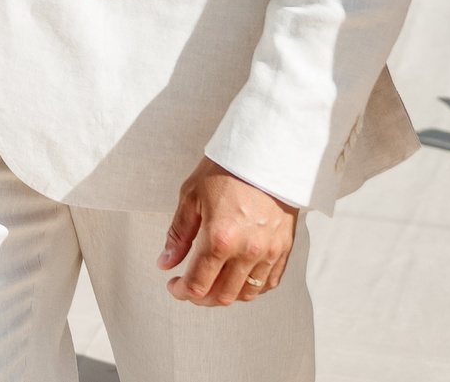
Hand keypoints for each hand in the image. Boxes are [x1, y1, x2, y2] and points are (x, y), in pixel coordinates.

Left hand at [160, 158, 298, 306]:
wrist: (265, 152)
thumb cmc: (225, 169)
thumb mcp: (191, 196)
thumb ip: (178, 234)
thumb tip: (165, 263)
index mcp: (219, 238)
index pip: (198, 284)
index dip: (181, 291)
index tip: (173, 285)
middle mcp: (247, 251)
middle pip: (222, 296)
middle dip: (200, 297)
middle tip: (189, 286)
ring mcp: (269, 251)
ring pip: (247, 294)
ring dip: (226, 295)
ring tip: (212, 282)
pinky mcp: (284, 247)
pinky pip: (270, 283)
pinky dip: (252, 288)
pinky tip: (237, 277)